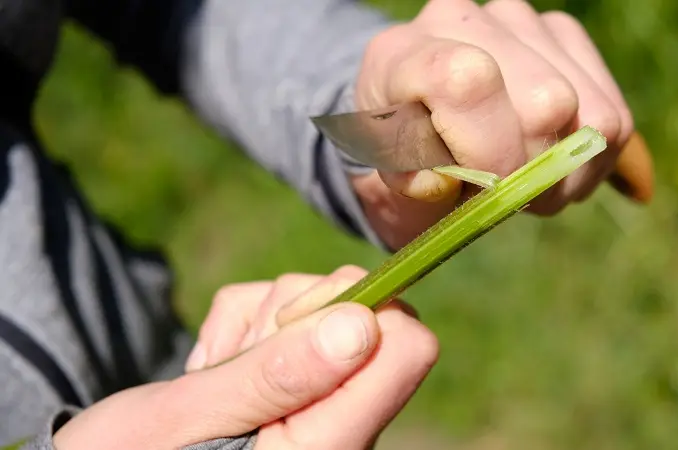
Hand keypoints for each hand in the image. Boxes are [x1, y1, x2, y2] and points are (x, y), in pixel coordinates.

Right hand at [54, 266, 436, 449]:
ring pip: (325, 301)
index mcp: (328, 442)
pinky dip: (244, 322)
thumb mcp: (191, 416)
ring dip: (260, 320)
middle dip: (295, 312)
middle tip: (237, 360)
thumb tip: (364, 324)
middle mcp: (341, 421)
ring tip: (216, 372)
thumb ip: (277, 374)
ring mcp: (322, 396)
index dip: (363, 310)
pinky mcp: (299, 372)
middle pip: (370, 313)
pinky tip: (217, 367)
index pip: (407, 350)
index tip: (292, 320)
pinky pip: (287, 306)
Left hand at [351, 0, 635, 249]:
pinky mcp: (564, 36)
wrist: (420, 123)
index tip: (488, 192)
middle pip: (547, 103)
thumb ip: (409, 190)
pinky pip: (614, 114)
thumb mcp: (392, 187)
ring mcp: (522, 21)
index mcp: (405, 54)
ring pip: (593, 114)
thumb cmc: (406, 163)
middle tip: (513, 201)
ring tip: (533, 187)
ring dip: (571, 174)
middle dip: (537, 175)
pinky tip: (555, 165)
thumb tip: (440, 185)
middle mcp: (466, 21)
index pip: (470, 83)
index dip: (492, 150)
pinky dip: (593, 160)